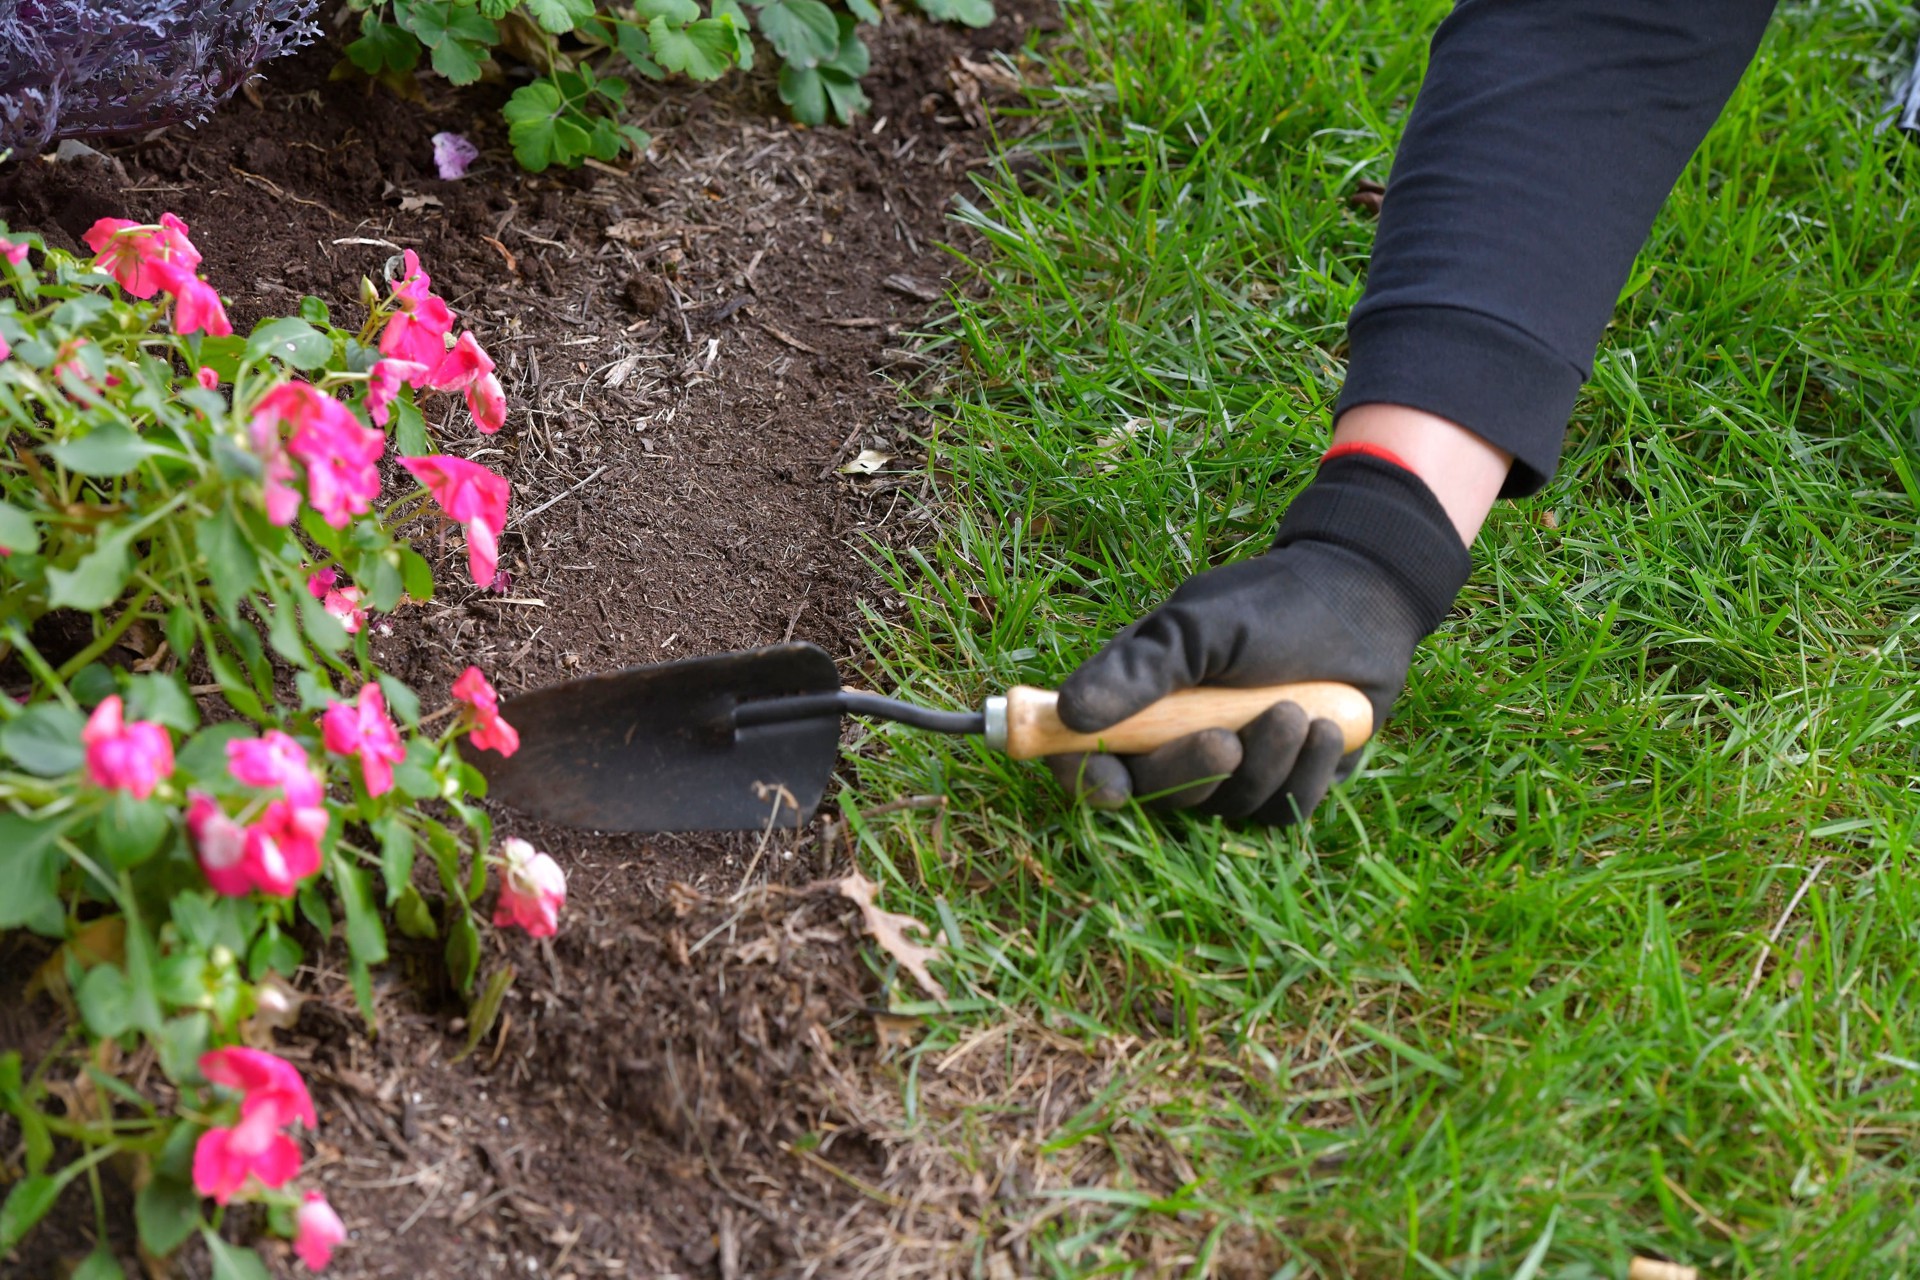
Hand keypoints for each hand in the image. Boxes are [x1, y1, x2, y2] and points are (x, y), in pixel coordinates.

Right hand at [1046, 452, 1472, 825]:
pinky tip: (1326, 728)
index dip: (1089, 778)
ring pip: (1227, 806)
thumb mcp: (1198, 625)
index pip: (1087, 755)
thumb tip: (1069, 711)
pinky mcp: (1286, 786)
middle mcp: (1177, 744)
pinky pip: (1284, 811)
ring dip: (1263, 762)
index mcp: (1138, 701)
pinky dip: (1306, 774)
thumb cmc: (1268, 605)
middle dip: (1189, 772)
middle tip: (1226, 741)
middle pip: (1155, 794)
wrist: (1360, 603)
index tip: (1113, 784)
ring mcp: (1233, 772)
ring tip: (1294, 710)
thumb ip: (1137, 668)